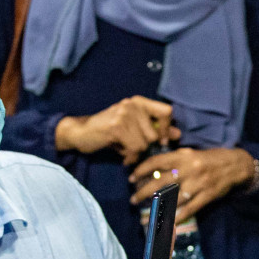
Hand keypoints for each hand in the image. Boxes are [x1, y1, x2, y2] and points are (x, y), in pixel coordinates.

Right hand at [56, 97, 176, 165]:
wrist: (80, 133)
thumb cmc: (110, 132)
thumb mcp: (134, 129)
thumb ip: (155, 129)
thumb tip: (177, 133)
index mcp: (139, 102)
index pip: (167, 111)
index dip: (166, 129)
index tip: (161, 141)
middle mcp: (133, 104)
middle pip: (155, 134)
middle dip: (145, 146)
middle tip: (132, 147)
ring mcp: (124, 114)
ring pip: (145, 143)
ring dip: (135, 152)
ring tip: (125, 150)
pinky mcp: (116, 127)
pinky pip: (135, 148)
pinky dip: (129, 156)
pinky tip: (122, 155)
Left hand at [129, 147, 256, 220]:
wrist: (236, 165)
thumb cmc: (210, 159)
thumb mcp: (191, 154)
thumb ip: (174, 160)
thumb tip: (153, 170)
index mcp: (183, 156)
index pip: (157, 161)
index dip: (142, 170)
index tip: (131, 178)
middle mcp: (190, 169)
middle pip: (161, 182)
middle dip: (144, 192)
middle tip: (133, 200)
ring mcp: (199, 183)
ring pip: (174, 198)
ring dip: (158, 208)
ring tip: (147, 214)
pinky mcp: (208, 195)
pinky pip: (190, 208)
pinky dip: (179, 217)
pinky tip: (169, 223)